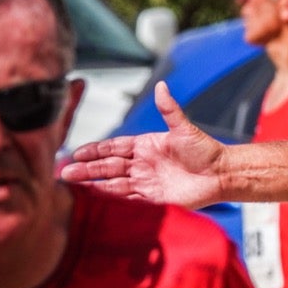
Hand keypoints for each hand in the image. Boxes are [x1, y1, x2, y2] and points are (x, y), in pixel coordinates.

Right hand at [60, 82, 225, 206]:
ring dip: (94, 185)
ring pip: (114, 184)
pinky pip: (128, 199)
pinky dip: (112, 199)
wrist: (221, 174)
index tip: (76, 153)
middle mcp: (141, 164)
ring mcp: (145, 181)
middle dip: (86, 169)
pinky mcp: (153, 198)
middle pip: (108, 167)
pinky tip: (95, 200)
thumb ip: (169, 109)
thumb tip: (161, 86)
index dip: (95, 150)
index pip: (113, 147)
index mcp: (145, 145)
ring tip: (73, 188)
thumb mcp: (184, 128)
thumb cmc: (206, 150)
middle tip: (65, 173)